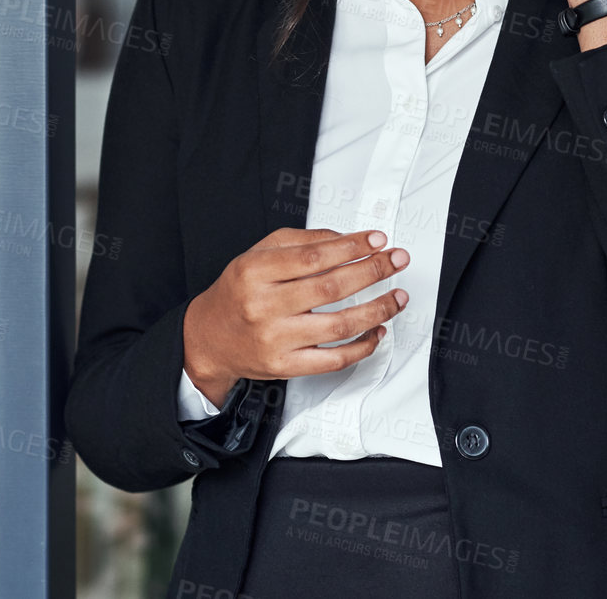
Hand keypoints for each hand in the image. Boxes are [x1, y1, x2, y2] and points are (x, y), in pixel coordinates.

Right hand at [181, 227, 411, 406]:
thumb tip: (348, 239)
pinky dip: (362, 346)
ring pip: (339, 324)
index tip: (377, 240)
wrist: (209, 338)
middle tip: (396, 261)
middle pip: (331, 287)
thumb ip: (302, 242)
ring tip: (397, 297)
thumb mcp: (258, 254)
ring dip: (377, 309)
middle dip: (373, 271)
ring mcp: (275, 339)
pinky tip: (377, 331)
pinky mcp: (285, 366)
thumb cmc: (238, 292)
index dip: (352, 246)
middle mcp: (264, 306)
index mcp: (255, 271)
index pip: (314, 256)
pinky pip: (334, 359)